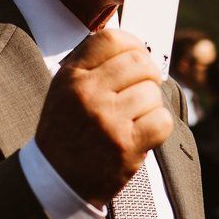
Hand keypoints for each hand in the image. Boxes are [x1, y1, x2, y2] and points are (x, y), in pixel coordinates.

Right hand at [34, 29, 173, 205]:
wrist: (56, 179)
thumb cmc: (65, 131)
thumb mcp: (64, 90)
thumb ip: (91, 64)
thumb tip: (132, 45)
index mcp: (72, 77)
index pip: (112, 39)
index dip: (133, 44)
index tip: (137, 56)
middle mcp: (88, 94)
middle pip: (140, 63)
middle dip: (148, 74)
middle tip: (142, 88)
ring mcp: (108, 120)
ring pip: (152, 93)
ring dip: (151, 105)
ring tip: (135, 117)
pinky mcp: (126, 145)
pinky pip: (162, 120)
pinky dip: (158, 126)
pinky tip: (142, 132)